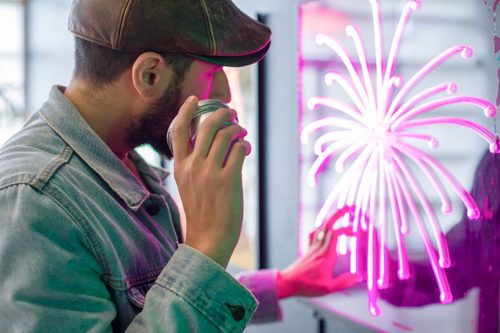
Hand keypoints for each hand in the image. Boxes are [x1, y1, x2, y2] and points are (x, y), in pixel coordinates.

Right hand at [170, 96, 250, 267]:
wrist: (208, 238)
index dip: (186, 110)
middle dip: (221, 113)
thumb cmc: (201, 212)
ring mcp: (210, 172)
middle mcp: (192, 166)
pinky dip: (243, 145)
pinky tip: (245, 149)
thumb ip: (193, 163)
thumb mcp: (187, 184)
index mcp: (179, 166)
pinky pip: (238, 150)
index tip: (195, 99)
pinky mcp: (228, 180)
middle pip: (206, 126)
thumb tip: (211, 142)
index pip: (177, 130)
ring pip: (225, 135)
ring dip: (236, 129)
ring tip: (241, 132)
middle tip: (230, 112)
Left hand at [276, 207, 359, 298]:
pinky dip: (321, 228)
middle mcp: (319, 248)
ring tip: (339, 212)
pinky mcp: (309, 250)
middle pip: (328, 225)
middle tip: (348, 207)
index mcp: (325, 255)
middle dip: (338, 214)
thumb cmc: (307, 286)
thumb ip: (343, 282)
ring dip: (331, 218)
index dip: (346, 229)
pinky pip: (314, 234)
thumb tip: (358, 276)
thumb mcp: (328, 288)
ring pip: (321, 227)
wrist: (288, 282)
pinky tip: (324, 228)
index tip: (355, 232)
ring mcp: (313, 247)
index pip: (336, 234)